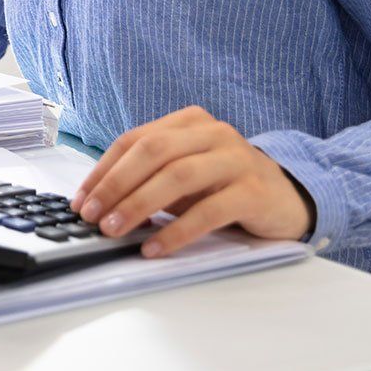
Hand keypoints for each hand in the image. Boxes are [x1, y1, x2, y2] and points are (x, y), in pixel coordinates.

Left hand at [71, 105, 315, 256]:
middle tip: (92, 215)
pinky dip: (176, 231)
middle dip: (115, 184)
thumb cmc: (226, 187)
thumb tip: (100, 203)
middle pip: (152, 151)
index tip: (81, 200)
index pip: (135, 139)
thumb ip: (151, 179)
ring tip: (115, 230)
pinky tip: (155, 248)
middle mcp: (213, 133)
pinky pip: (208, 211)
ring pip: (177, 176)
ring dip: (139, 204)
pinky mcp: (253, 191)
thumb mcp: (186, 175)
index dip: (103, 170)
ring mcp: (236, 159)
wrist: (290, 197)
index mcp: (189, 122)